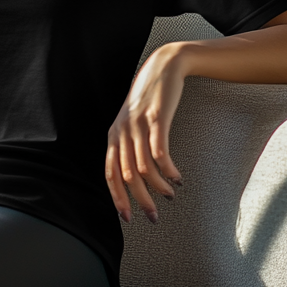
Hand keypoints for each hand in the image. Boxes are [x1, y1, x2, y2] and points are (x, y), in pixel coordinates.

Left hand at [106, 43, 185, 223]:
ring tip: (170, 195)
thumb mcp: (132, 123)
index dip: (117, 198)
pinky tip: (177, 178)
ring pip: (143, 167)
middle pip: (126, 175)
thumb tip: (134, 178)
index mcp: (114, 136)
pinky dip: (168, 169)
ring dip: (158, 186)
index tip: (128, 219)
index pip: (109, 174)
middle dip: (140, 200)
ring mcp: (138, 125)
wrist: (162, 68)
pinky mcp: (156, 119)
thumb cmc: (148, 100)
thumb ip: (130, 146)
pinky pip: (160, 152)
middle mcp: (122, 132)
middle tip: (154, 217)